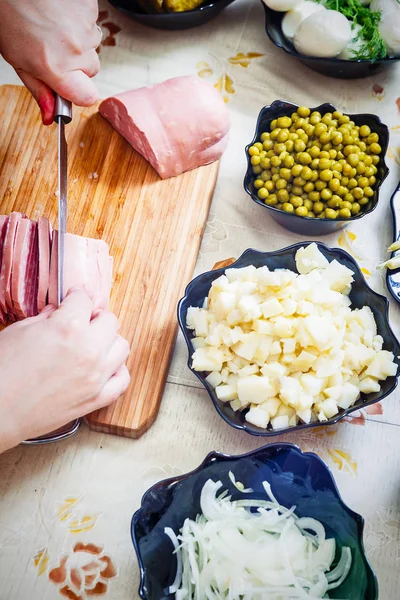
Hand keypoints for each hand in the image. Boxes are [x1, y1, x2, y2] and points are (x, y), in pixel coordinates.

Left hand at [0, 0, 100, 123]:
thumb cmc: (9, 15)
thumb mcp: (18, 60)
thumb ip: (38, 89)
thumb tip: (50, 116)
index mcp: (56, 69)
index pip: (88, 98)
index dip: (80, 92)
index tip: (71, 86)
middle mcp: (75, 51)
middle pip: (91, 70)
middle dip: (77, 64)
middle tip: (54, 47)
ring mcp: (86, 29)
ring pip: (92, 46)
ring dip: (78, 40)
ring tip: (55, 26)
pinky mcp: (91, 10)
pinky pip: (92, 24)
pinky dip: (79, 21)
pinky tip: (61, 13)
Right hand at [0, 287, 129, 451]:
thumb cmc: (3, 371)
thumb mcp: (20, 331)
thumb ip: (45, 318)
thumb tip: (57, 311)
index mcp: (69, 327)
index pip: (84, 300)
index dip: (75, 298)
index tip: (72, 300)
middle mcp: (89, 350)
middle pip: (111, 321)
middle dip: (96, 318)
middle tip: (82, 322)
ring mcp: (96, 376)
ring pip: (122, 346)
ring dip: (109, 342)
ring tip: (93, 344)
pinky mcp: (96, 399)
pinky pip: (123, 380)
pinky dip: (117, 372)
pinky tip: (104, 368)